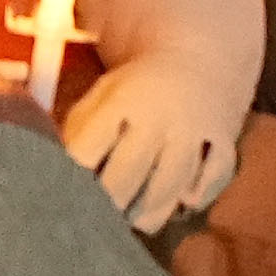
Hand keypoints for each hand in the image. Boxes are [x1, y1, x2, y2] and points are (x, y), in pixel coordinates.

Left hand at [58, 46, 250, 234]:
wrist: (201, 54)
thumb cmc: (136, 89)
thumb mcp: (101, 96)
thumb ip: (77, 133)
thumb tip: (50, 180)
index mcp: (124, 100)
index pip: (87, 153)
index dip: (68, 183)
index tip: (60, 199)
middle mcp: (162, 114)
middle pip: (126, 179)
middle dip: (105, 207)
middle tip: (93, 221)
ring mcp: (197, 129)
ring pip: (168, 190)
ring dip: (144, 214)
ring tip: (129, 217)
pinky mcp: (226, 140)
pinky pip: (210, 184)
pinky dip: (191, 200)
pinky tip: (177, 201)